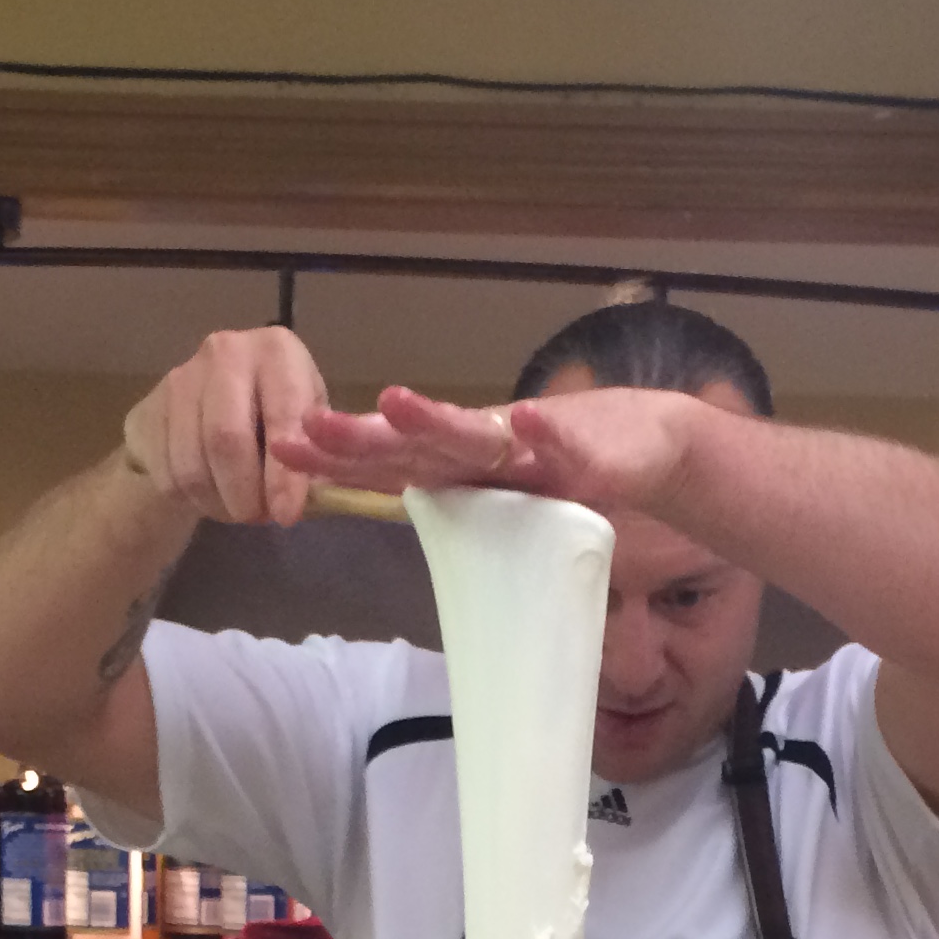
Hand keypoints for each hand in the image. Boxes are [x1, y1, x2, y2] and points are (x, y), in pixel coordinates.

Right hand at [122, 327, 330, 524]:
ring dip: (218, 503)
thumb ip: (319, 456)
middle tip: (258, 518)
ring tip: (238, 510)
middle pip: (226, 439)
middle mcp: (226, 351)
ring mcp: (180, 379)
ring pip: (192, 464)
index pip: (282, 413)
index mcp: (277, 351)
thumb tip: (313, 491)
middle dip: (244, 493)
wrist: (210, 412)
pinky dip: (193, 502)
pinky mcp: (148, 412)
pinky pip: (168, 476)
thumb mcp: (311, 432)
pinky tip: (211, 498)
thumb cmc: (277, 422)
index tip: (286, 514)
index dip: (284, 472)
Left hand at [269, 383, 702, 515]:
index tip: (284, 449)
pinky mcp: (589, 454)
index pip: (393, 462)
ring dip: (436, 421)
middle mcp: (489, 449)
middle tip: (307, 427)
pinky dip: (546, 436)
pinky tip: (525, 420)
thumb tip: (411, 534)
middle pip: (416, 444)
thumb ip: (464, 517)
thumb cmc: (574, 477)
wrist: (654, 446)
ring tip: (393, 404)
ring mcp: (535, 448)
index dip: (341, 458)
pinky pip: (564, 446)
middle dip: (363, 438)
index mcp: (465, 467)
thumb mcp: (508, 506)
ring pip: (477, 435)